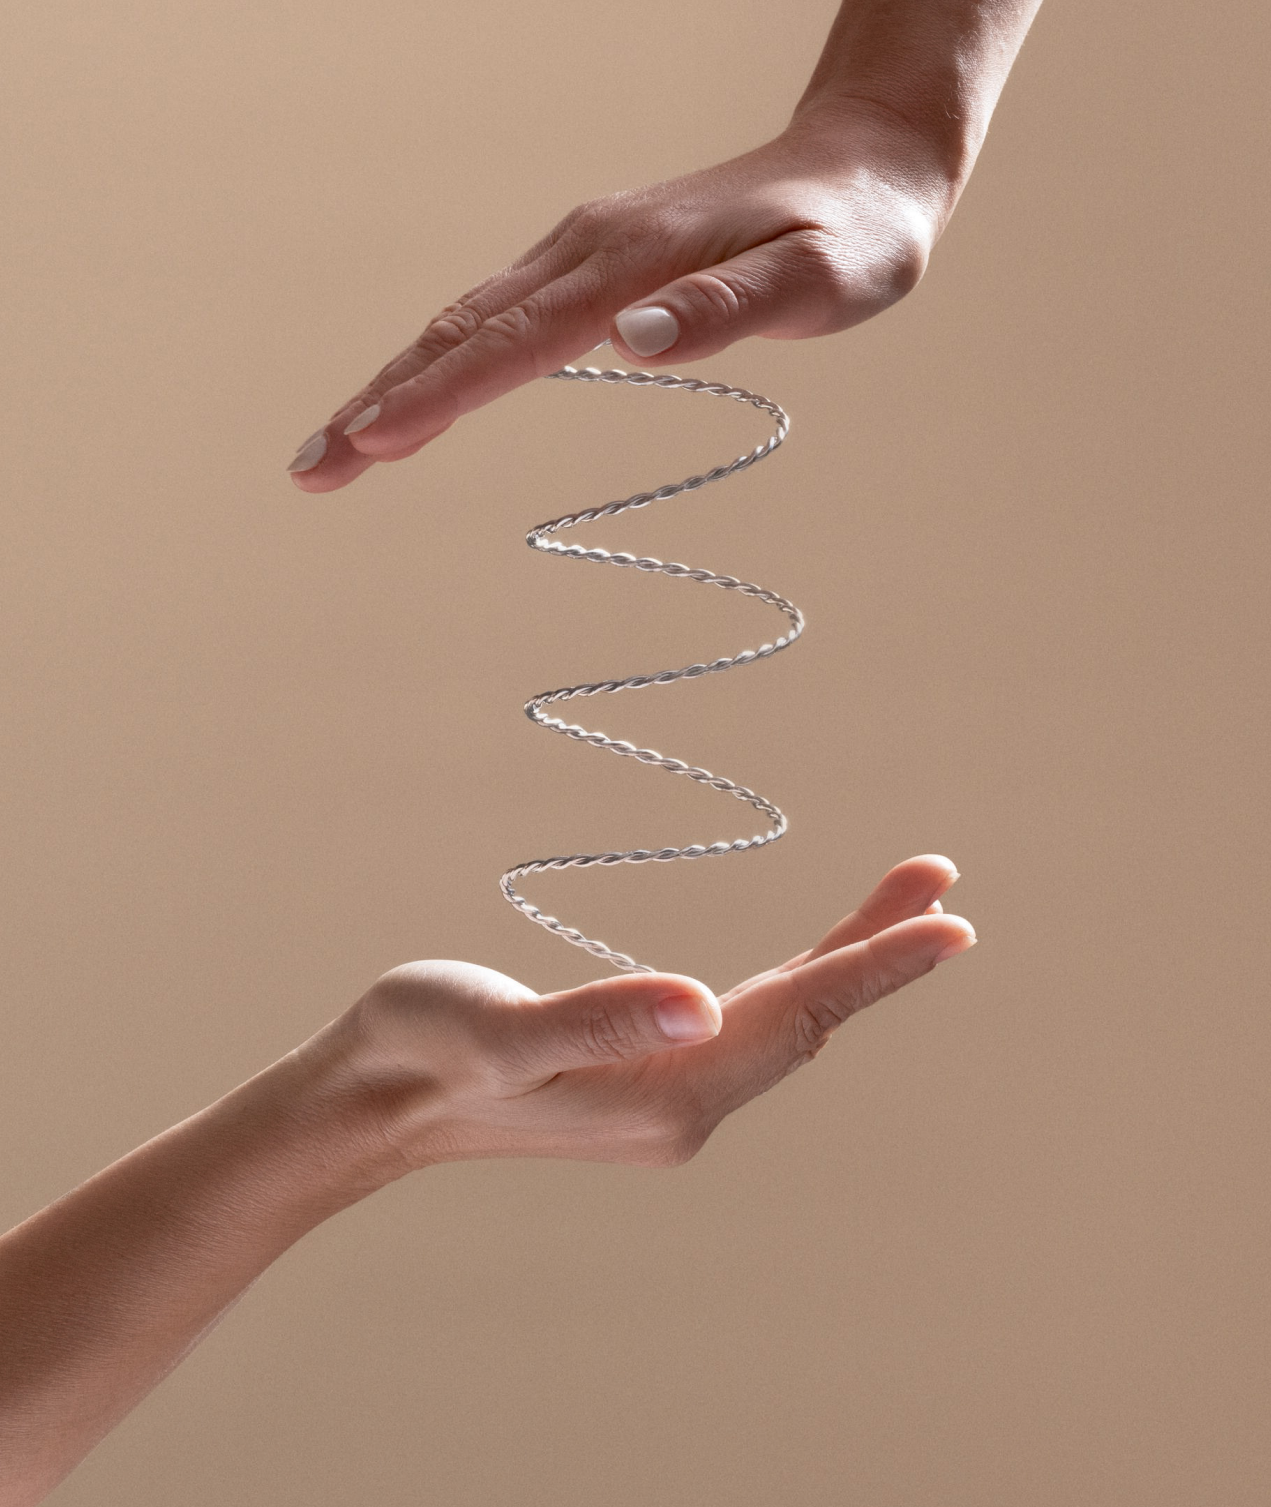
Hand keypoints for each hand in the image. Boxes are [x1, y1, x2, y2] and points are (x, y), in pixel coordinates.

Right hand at [287, 102, 953, 489]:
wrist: (862, 162)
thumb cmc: (854, 235)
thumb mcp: (823, 282)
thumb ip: (728, 312)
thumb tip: (630, 342)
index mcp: (632, 262)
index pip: (514, 344)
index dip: (438, 399)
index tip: (371, 447)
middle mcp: (587, 249)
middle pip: (460, 331)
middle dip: (381, 403)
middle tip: (311, 474)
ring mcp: (581, 250)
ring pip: (465, 321)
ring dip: (395, 384)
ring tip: (336, 450)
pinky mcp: (590, 261)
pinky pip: (495, 316)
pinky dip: (440, 360)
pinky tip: (414, 396)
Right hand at [321, 854, 974, 1170]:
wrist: (368, 1102)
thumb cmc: (418, 1049)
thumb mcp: (496, 1031)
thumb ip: (596, 1020)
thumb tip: (703, 1002)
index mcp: (663, 1096)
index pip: (793, 1019)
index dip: (875, 966)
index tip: (952, 919)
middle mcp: (683, 1107)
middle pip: (807, 1019)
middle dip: (880, 951)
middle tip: (943, 879)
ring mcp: (670, 1095)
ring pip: (785, 1019)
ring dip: (848, 959)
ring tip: (910, 900)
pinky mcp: (650, 1074)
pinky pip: (750, 1021)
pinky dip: (798, 976)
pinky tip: (817, 956)